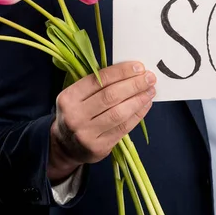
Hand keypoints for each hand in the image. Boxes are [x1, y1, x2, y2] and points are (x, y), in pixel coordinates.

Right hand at [47, 61, 155, 180]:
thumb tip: (131, 72)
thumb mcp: (77, 96)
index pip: (99, 80)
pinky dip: (138, 115)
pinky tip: (145, 105)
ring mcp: (86, 133)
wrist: (66, 146)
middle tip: (150, 78)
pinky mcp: (99, 147)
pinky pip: (123, 128)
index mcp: (68, 98)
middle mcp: (75, 116)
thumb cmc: (77, 114)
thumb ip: (98, 84)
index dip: (121, 72)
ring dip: (139, 100)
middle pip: (111, 96)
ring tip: (150, 91)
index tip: (139, 67)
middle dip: (134, 85)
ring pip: (119, 113)